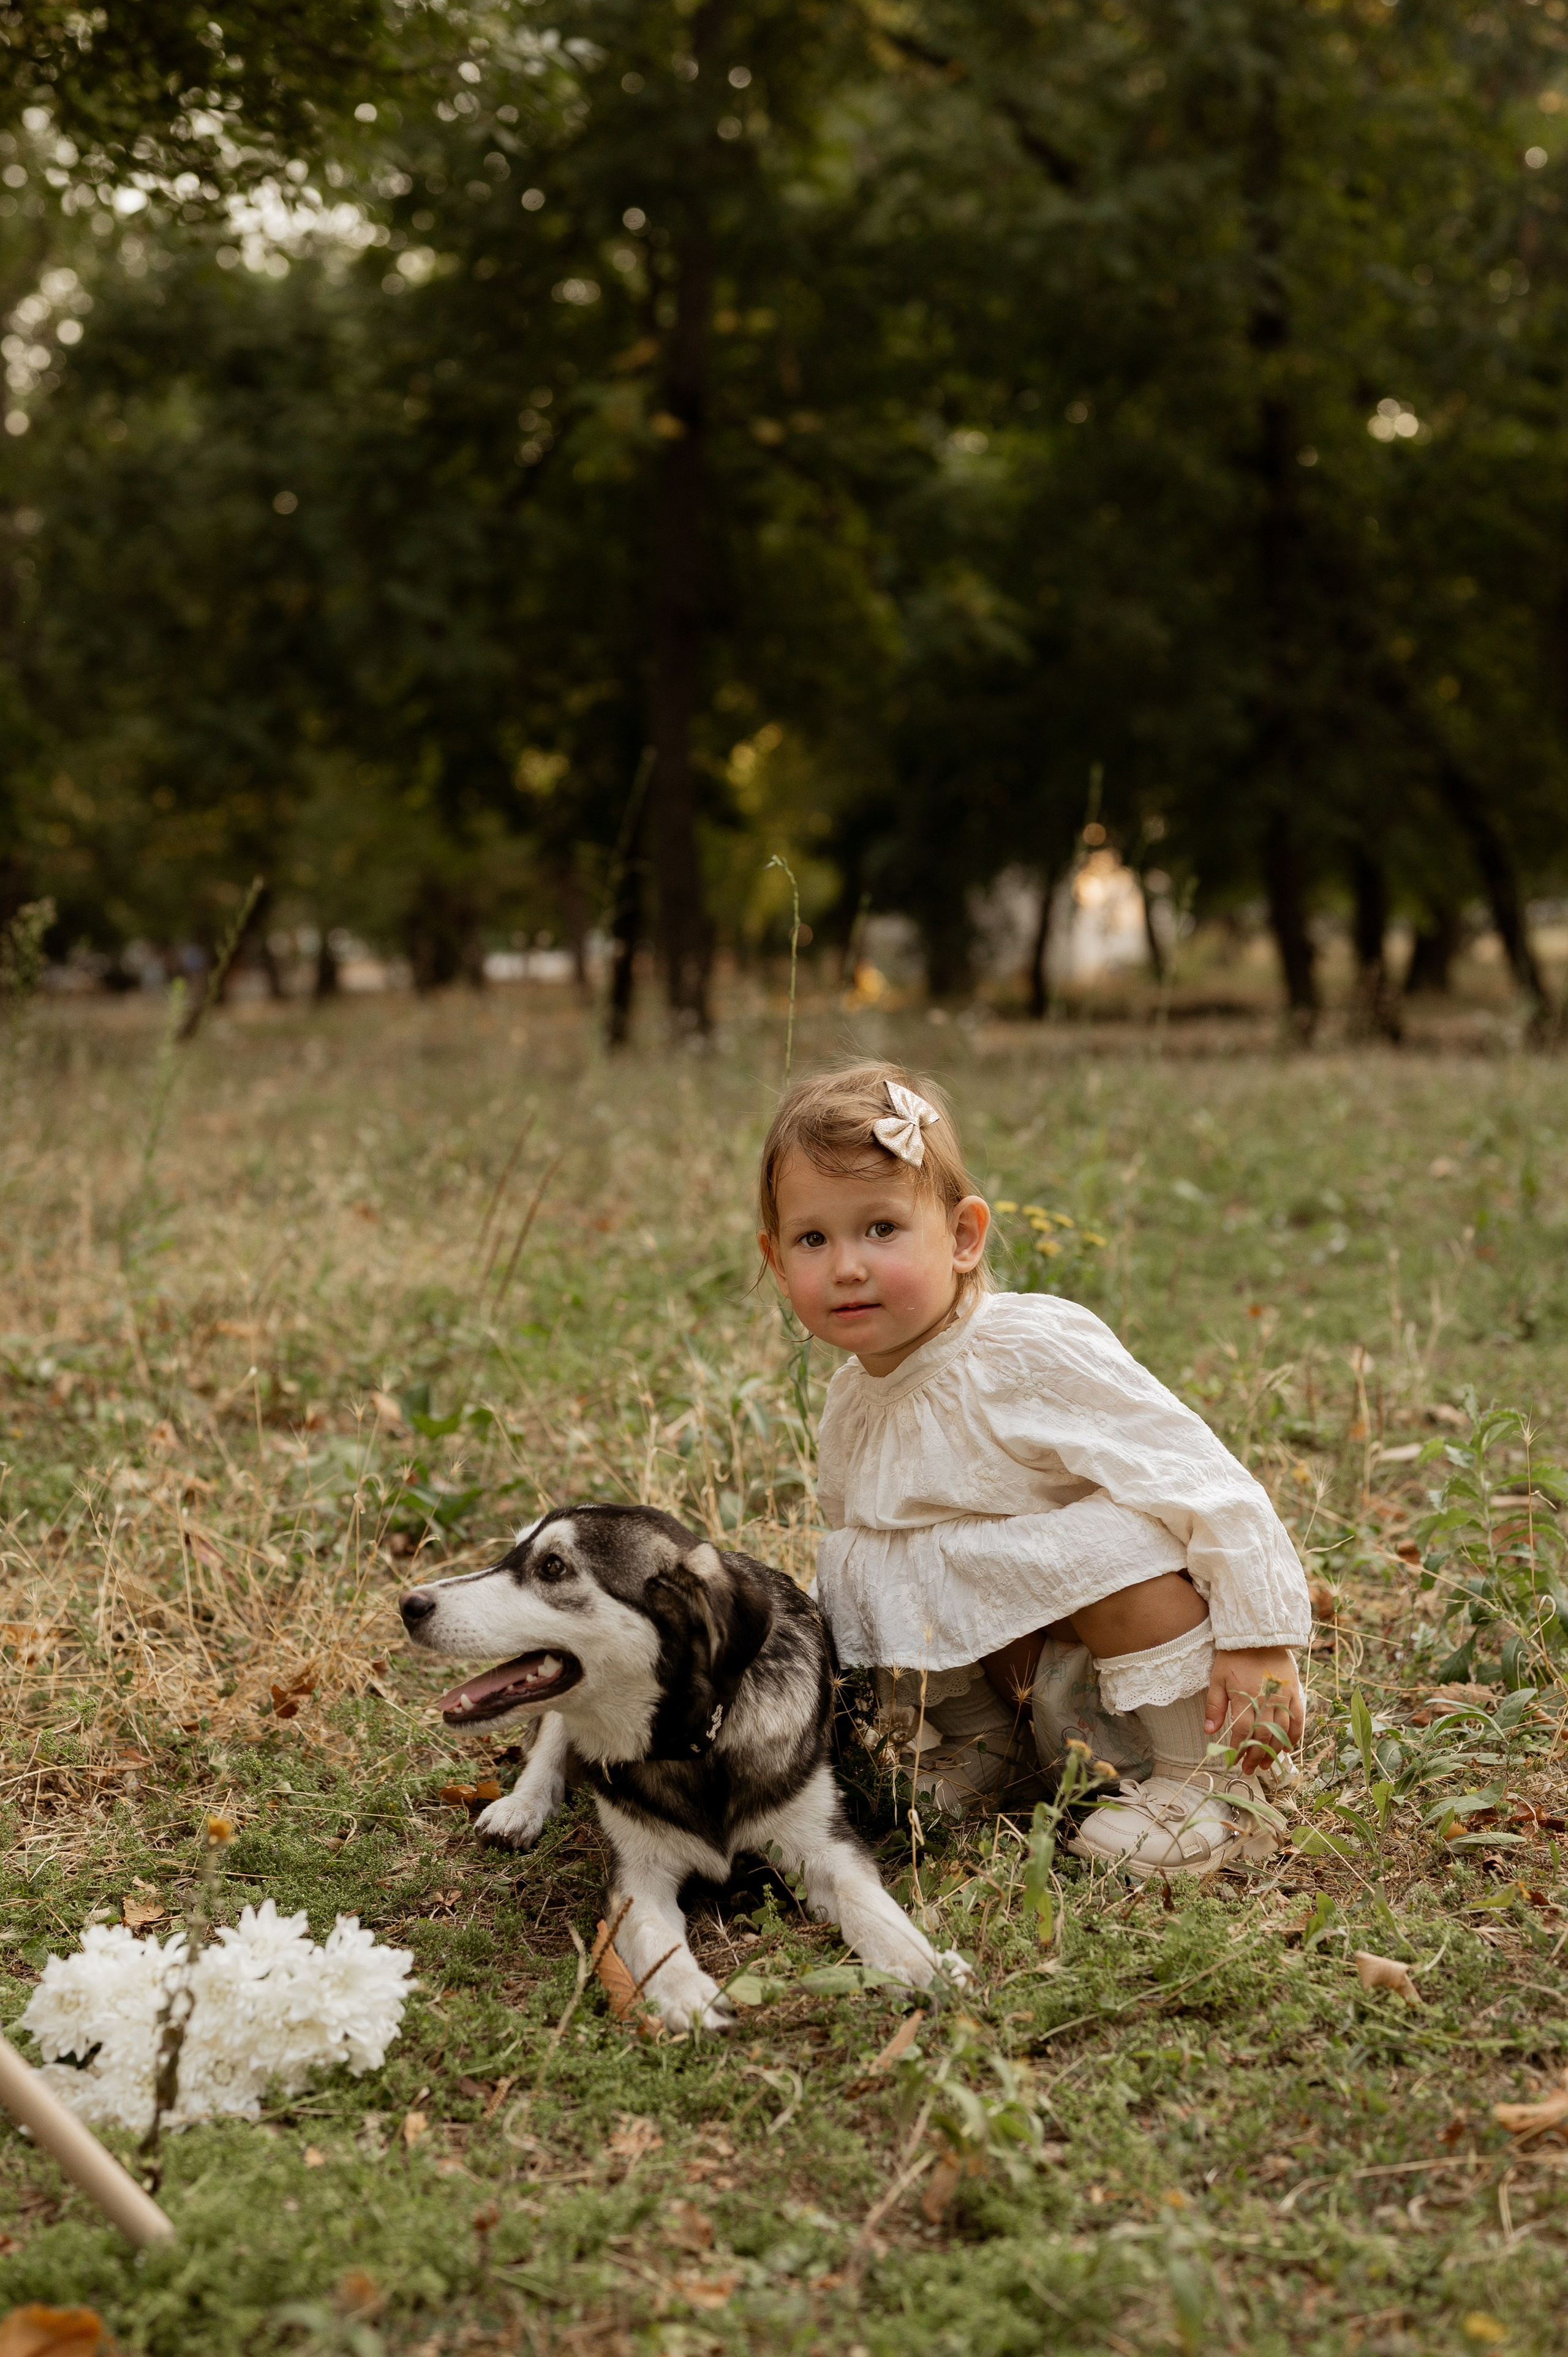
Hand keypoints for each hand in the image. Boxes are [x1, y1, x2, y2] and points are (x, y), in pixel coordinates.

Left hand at [1205, 1647, 1302, 1772]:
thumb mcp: (1217, 1679)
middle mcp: (1266, 1699)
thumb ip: (1214, 1706)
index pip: (1242, 1731)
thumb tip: (1209, 1731)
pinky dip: (1295, 1734)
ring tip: (1267, 1764)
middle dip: (1256, 1756)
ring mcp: (1283, 1697)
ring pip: (1281, 1731)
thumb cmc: (1233, 1656)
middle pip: (1263, 1736)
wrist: (1258, 1634)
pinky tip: (1288, 1747)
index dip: (1238, 1749)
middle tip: (1250, 1770)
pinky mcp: (1295, 1692)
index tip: (1233, 1761)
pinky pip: (1298, 1718)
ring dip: (1274, 1751)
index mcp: (1245, 1697)